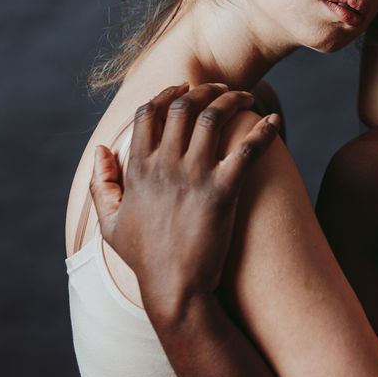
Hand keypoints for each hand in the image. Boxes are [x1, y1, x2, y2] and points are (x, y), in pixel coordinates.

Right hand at [88, 82, 279, 320]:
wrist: (176, 288)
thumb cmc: (145, 258)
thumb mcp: (111, 223)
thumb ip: (102, 184)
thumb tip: (101, 150)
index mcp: (138, 169)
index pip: (148, 114)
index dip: (167, 94)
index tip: (184, 88)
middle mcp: (165, 166)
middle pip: (183, 107)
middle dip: (204, 89)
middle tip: (221, 88)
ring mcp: (194, 177)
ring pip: (213, 118)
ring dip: (232, 99)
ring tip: (245, 97)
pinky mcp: (223, 191)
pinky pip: (247, 149)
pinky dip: (264, 131)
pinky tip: (275, 122)